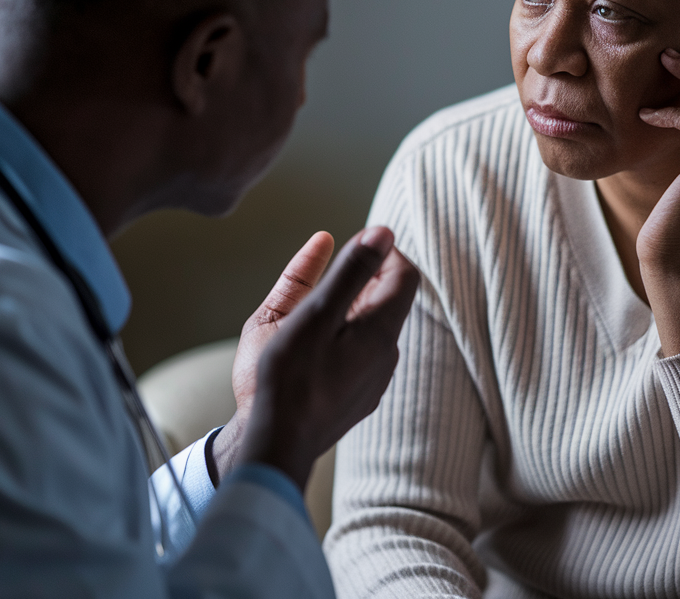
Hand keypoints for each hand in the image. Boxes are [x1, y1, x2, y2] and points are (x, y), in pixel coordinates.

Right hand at [221, 227, 419, 489]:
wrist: (274, 445)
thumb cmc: (288, 378)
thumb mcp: (315, 314)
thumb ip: (351, 272)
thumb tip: (383, 233)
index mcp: (381, 332)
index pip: (405, 274)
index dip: (382, 251)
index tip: (350, 245)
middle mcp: (386, 356)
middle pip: (389, 300)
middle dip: (364, 277)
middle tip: (328, 271)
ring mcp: (373, 381)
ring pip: (373, 328)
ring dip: (352, 306)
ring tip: (315, 306)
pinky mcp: (358, 397)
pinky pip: (360, 353)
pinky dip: (344, 334)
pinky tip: (313, 343)